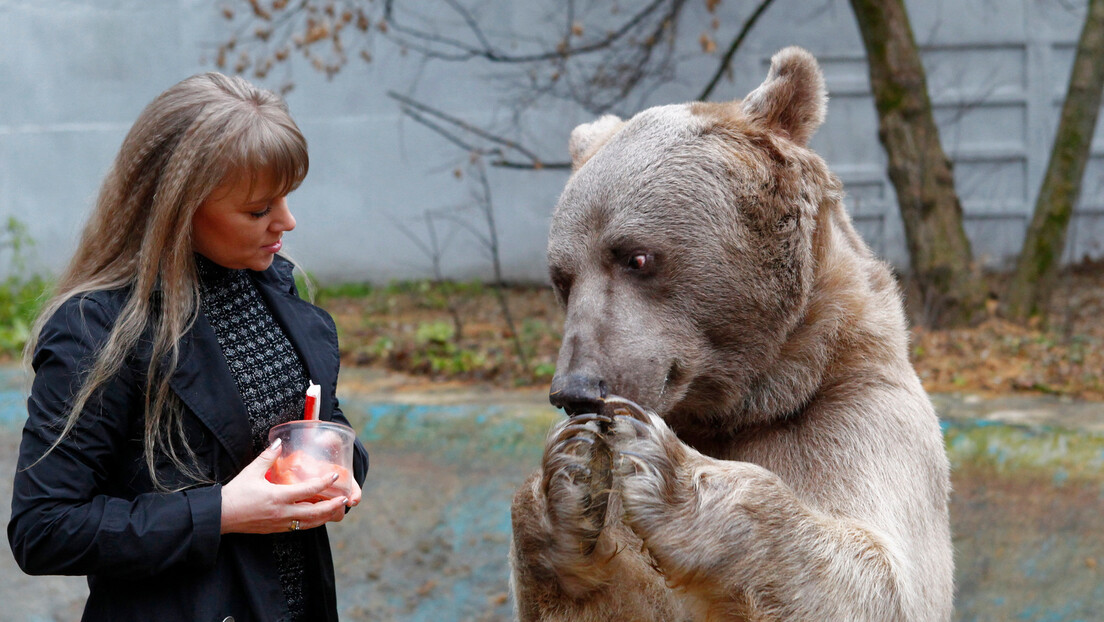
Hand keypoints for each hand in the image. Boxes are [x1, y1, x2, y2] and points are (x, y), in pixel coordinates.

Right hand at [220, 438, 349, 533]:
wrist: (221, 516)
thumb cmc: (235, 493)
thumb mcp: (252, 472)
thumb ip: (268, 457)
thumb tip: (279, 442)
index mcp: (278, 497)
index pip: (308, 491)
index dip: (324, 483)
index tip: (335, 476)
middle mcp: (282, 513)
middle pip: (314, 512)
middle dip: (332, 506)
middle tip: (345, 499)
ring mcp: (279, 524)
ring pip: (309, 524)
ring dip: (324, 517)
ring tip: (336, 511)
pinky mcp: (275, 530)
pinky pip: (298, 528)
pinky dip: (311, 523)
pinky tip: (316, 517)